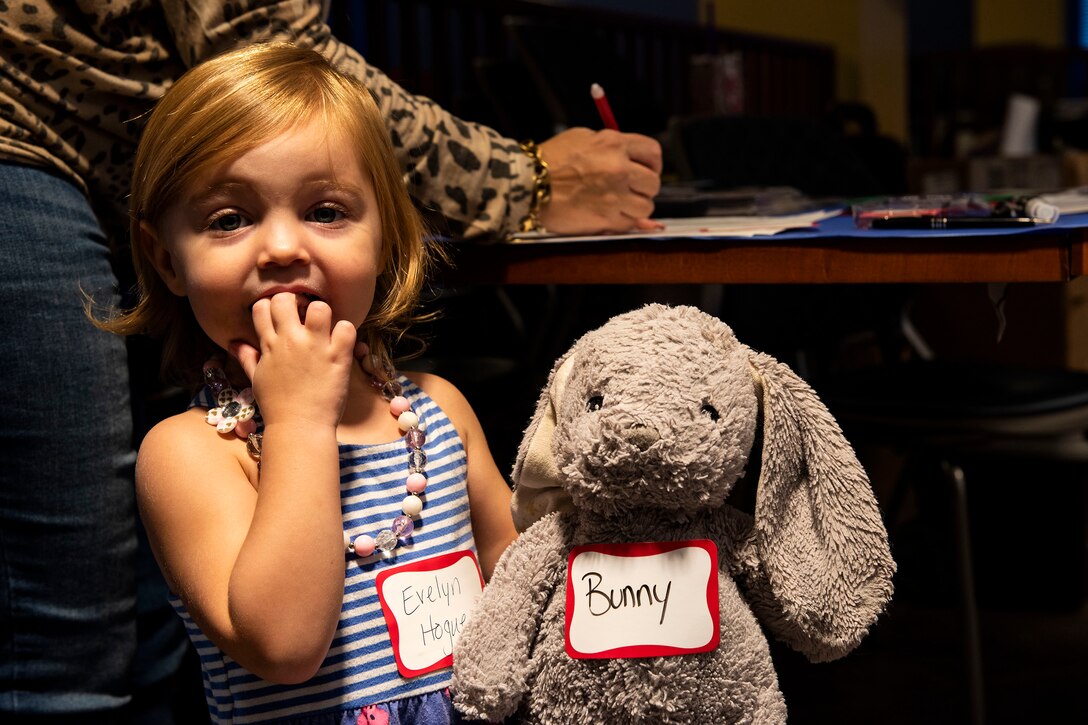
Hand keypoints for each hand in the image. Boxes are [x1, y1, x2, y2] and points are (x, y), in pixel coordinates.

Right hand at [231, 293, 356, 429]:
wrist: (299, 427)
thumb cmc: (277, 406)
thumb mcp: (257, 379)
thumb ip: (248, 358)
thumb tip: (234, 343)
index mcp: (269, 345)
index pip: (262, 307)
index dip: (272, 307)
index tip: (282, 317)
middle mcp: (290, 340)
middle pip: (286, 299)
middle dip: (295, 301)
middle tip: (304, 317)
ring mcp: (315, 346)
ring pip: (319, 307)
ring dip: (323, 314)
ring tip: (325, 328)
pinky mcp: (338, 356)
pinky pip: (346, 328)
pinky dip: (346, 332)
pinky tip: (342, 344)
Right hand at [537, 127, 663, 234]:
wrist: (527, 184)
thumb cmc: (550, 160)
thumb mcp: (582, 139)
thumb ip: (611, 149)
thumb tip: (634, 165)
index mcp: (614, 143)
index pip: (652, 152)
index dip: (653, 164)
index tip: (646, 171)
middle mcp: (619, 168)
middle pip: (653, 183)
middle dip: (644, 188)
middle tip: (630, 191)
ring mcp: (614, 195)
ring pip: (645, 207)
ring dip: (635, 208)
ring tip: (616, 205)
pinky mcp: (606, 218)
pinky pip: (629, 224)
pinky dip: (622, 223)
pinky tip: (606, 215)